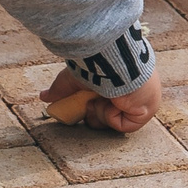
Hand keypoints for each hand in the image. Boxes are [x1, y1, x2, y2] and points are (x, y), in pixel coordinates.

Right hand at [39, 65, 161, 132]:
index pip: (104, 102)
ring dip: (100, 111)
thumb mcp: (73, 79)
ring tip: (100, 97)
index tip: (83, 103)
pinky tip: (112, 100)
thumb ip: (60, 90)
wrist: (112, 63)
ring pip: (112, 121)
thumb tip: (42, 97)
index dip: (90, 107)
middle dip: (92, 111)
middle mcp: (133, 92)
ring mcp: (140, 103)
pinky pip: (121, 125)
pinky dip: (109, 115)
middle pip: (106, 115)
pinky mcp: (145, 113)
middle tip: (90, 101)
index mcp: (120, 82)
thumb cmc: (95, 64)